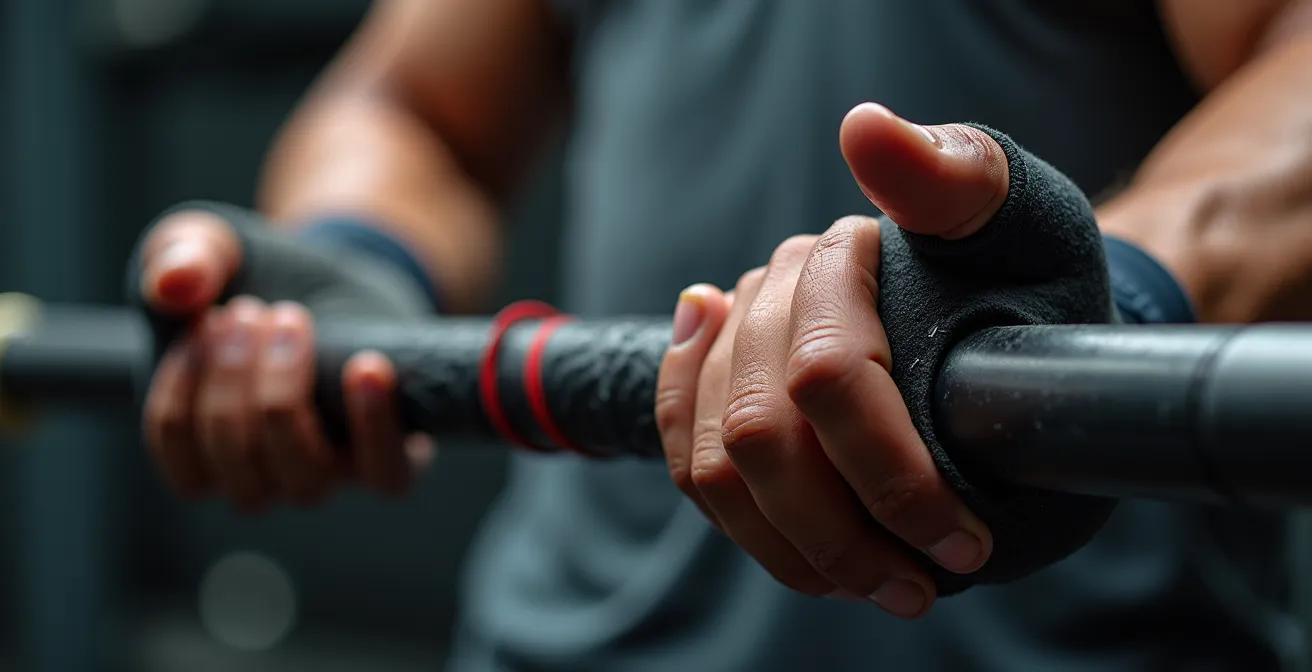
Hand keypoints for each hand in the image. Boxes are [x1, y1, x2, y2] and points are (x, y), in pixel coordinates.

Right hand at [135, 205, 433, 511]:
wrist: (344, 277)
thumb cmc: (261, 277)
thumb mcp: (211, 248)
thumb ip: (178, 255)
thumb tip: (175, 286)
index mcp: (212, 455)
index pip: (186, 468)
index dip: (181, 395)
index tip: (200, 321)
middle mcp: (271, 477)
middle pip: (241, 474)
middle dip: (234, 385)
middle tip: (249, 311)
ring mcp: (333, 472)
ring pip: (305, 480)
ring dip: (285, 399)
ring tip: (290, 319)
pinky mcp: (391, 453)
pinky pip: (388, 473)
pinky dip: (375, 425)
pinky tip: (367, 368)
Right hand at [656, 104, 1011, 617]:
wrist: (999, 298)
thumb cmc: (1023, 269)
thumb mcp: (1019, 221)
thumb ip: (955, 176)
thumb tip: (863, 127)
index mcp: (832, 259)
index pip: (828, 379)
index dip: (890, 476)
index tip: (960, 542)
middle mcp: (767, 295)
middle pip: (761, 437)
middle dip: (840, 535)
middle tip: (918, 589)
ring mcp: (734, 344)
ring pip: (718, 466)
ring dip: (792, 548)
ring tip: (875, 588)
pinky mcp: (716, 387)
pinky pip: (690, 463)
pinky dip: (742, 524)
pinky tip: (800, 551)